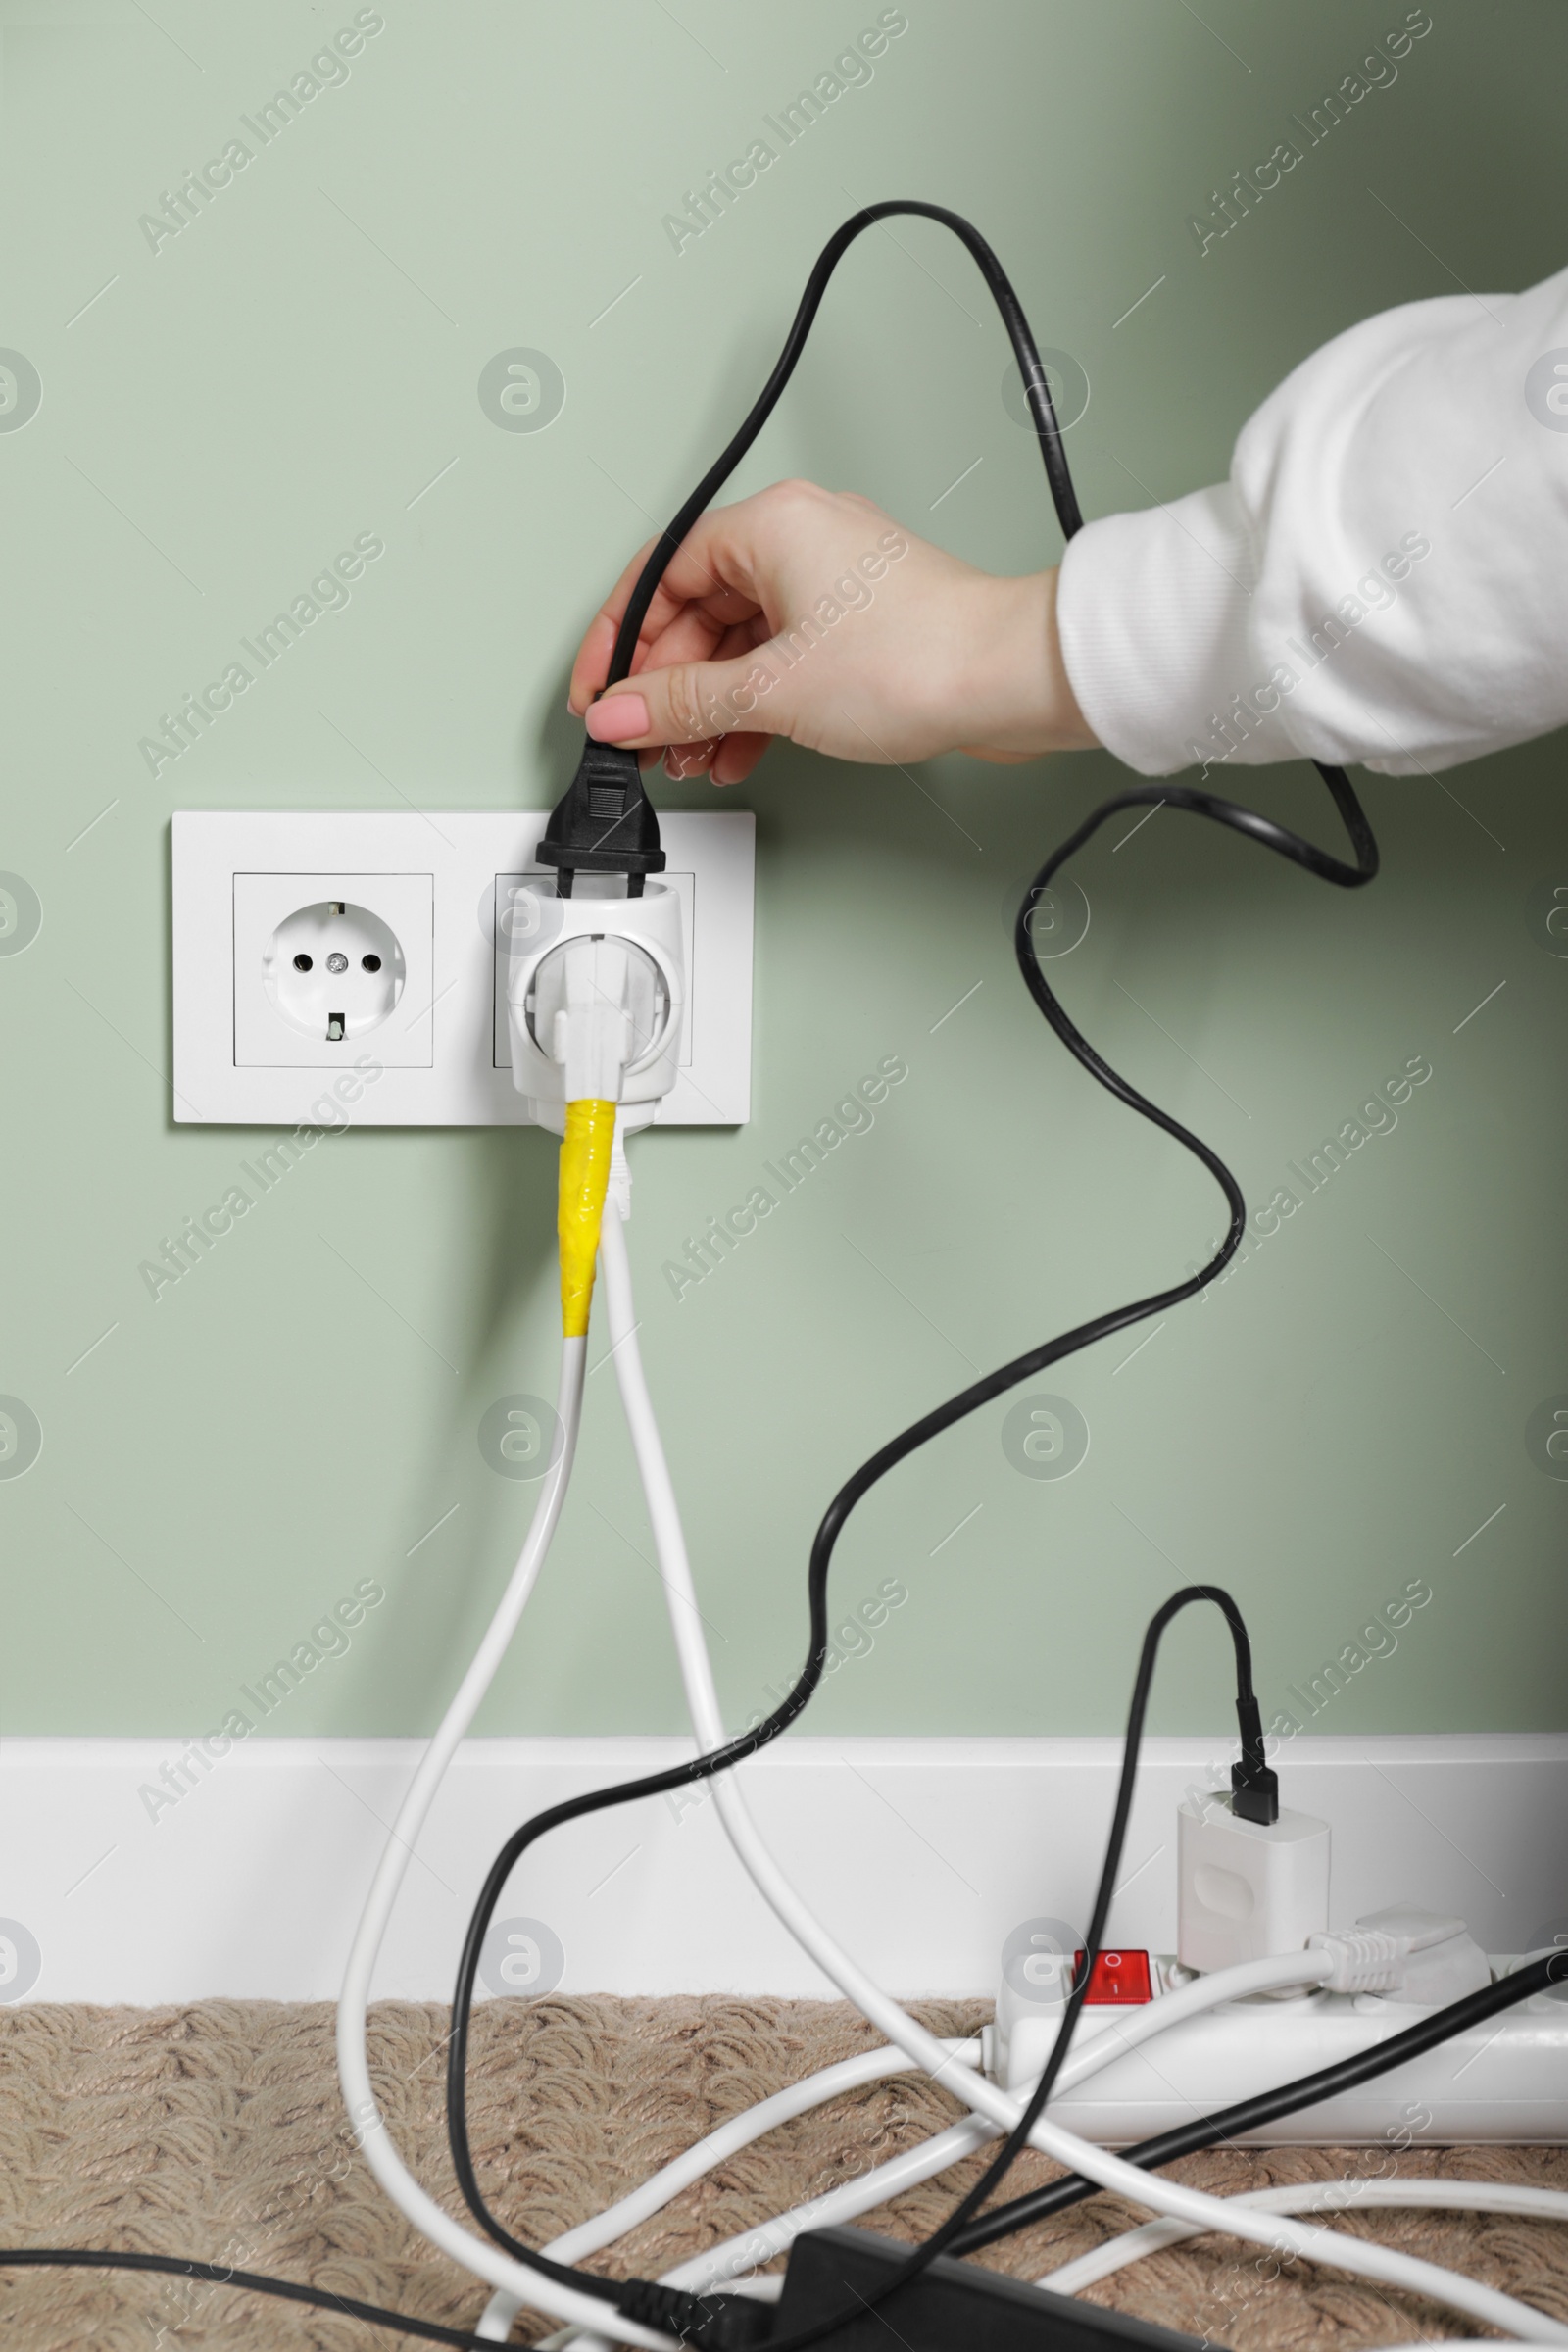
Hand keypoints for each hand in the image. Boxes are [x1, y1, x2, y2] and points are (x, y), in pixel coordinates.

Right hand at [566, 480, 1097, 784]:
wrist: (1011, 681)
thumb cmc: (919, 656)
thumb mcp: (771, 689)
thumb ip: (682, 703)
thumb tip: (622, 712)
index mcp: (771, 525)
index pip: (660, 575)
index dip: (619, 641)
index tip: (599, 693)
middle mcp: (801, 540)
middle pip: (698, 612)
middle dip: (666, 684)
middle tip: (642, 738)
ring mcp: (834, 584)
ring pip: (740, 642)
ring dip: (708, 705)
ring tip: (687, 756)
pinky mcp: (861, 627)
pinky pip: (781, 661)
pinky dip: (753, 706)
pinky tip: (736, 750)